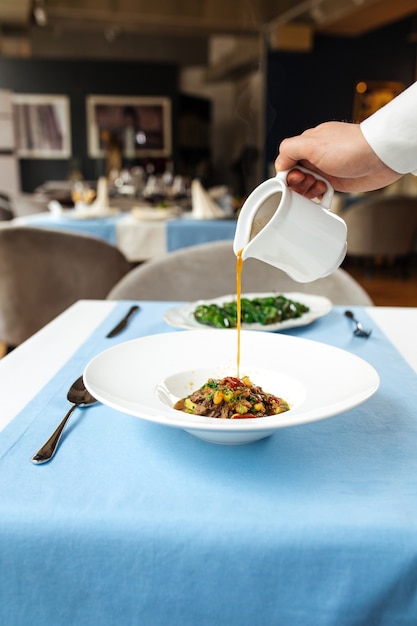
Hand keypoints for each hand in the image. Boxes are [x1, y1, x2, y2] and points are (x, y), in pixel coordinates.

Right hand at [275, 121, 401, 197]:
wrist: (381, 157)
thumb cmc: (352, 147)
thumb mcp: (313, 144)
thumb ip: (290, 149)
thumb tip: (279, 163)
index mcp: (308, 143)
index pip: (286, 160)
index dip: (287, 173)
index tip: (293, 180)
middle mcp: (316, 156)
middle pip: (295, 174)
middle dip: (297, 183)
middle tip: (307, 183)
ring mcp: (327, 169)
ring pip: (306, 185)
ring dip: (307, 190)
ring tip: (317, 187)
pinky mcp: (337, 181)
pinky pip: (319, 191)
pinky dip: (318, 196)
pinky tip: (322, 194)